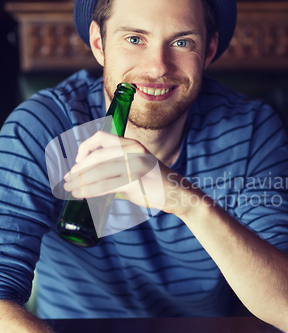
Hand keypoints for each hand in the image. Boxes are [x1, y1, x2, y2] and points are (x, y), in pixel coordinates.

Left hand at [63, 131, 203, 216]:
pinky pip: (106, 186)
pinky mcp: (135, 181)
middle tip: (67, 179)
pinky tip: (81, 195)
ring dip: (80, 182)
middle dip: (78, 170)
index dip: (84, 147)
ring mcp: (135, 165)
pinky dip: (90, 191)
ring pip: (99, 173)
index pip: (101, 138)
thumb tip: (89, 174)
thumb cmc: (152, 182)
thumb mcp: (136, 164)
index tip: (76, 161)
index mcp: (131, 144)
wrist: (176, 193)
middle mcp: (133, 151)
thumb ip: (116, 165)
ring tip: (69, 189)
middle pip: (96, 157)